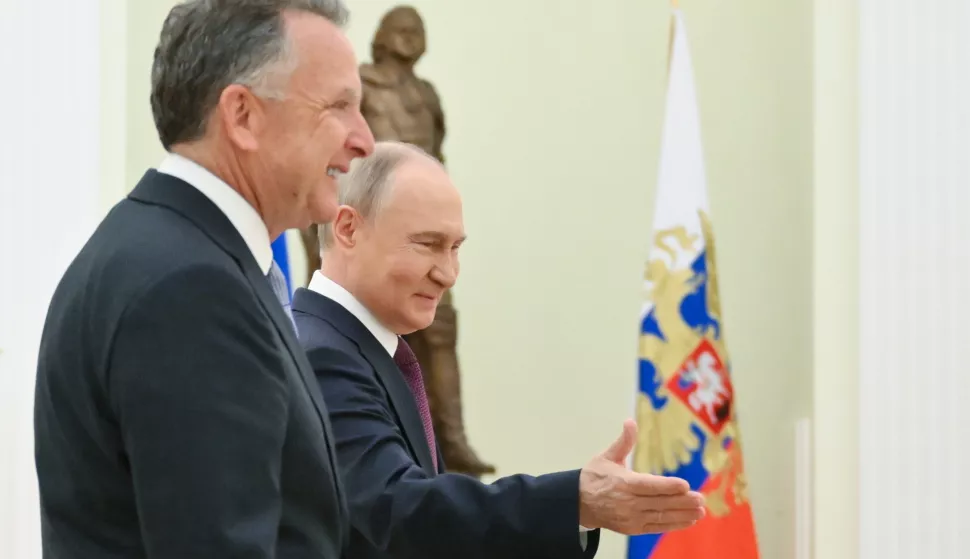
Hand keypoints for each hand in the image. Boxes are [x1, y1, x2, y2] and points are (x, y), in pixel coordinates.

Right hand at [578, 419, 705, 533]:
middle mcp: (627, 502)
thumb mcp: (606, 456)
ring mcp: (630, 517)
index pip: (648, 485)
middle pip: (659, 502)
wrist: (578, 503)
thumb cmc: (594, 477)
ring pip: (660, 516)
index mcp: (622, 483)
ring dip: (682, 514)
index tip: (685, 485)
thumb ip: (623, 442)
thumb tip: (630, 421)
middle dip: (682, 502)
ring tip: (700, 511)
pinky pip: (656, 527)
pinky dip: (673, 524)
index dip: (667, 486)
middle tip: (701, 499)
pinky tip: (688, 520)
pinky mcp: (632, 528)